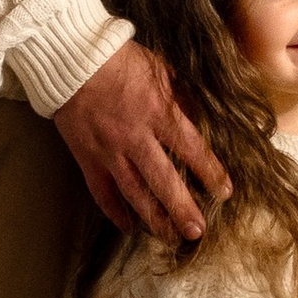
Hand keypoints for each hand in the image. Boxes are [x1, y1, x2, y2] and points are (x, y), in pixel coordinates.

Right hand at [53, 40, 228, 241]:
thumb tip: (205, 119)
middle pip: (164, 181)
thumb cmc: (122, 60)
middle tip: (198, 232)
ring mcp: (109, 151)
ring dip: (154, 218)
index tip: (224, 192)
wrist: (73, 60)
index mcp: (159, 113)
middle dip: (183, 209)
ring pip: (134, 193)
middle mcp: (135, 137)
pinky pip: (102, 192)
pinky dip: (115, 212)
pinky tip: (128, 226)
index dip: (210, 173)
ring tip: (169, 237)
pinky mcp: (87, 158)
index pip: (192, 150)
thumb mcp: (163, 70)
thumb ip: (183, 98)